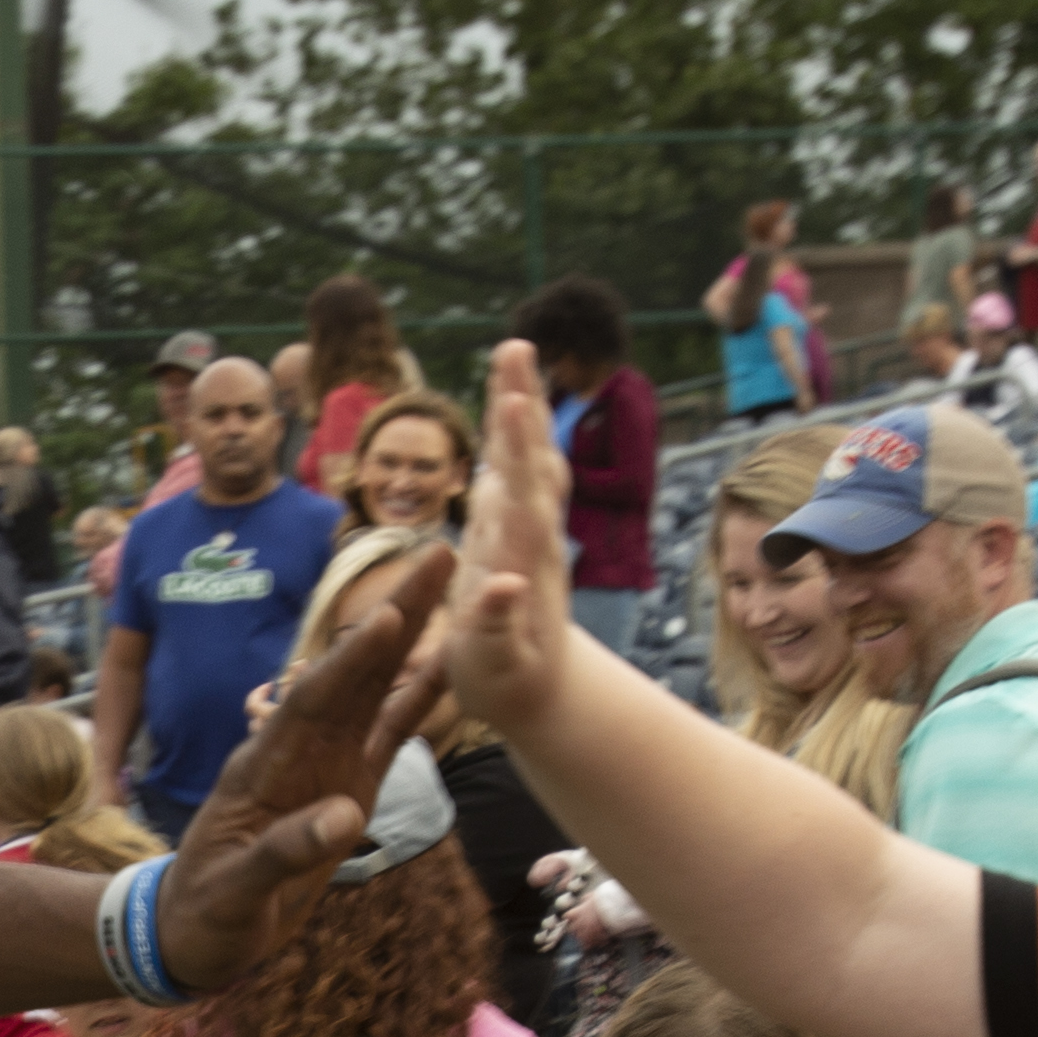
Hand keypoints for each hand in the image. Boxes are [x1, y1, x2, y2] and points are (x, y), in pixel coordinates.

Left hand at [145, 560, 442, 990]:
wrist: (196, 933)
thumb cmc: (206, 911)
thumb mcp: (235, 892)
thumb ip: (282, 853)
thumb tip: (345, 817)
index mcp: (263, 767)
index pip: (312, 702)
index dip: (350, 661)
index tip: (387, 617)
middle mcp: (297, 751)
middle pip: (352, 672)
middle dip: (395, 612)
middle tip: (438, 553)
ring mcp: (325, 765)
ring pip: (374, 689)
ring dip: (411, 636)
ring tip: (448, 581)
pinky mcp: (348, 788)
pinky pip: (388, 735)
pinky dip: (418, 701)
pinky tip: (448, 665)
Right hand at [452, 347, 589, 742]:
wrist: (542, 689)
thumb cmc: (508, 684)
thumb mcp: (494, 669)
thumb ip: (496, 628)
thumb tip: (500, 586)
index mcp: (523, 564)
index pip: (522, 495)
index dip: (516, 450)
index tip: (512, 401)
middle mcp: (530, 536)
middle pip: (530, 460)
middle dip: (522, 405)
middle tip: (515, 347)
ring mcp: (525, 529)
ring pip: (526, 456)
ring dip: (521, 404)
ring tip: (513, 353)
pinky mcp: (514, 528)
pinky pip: (514, 468)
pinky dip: (511, 430)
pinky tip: (508, 395)